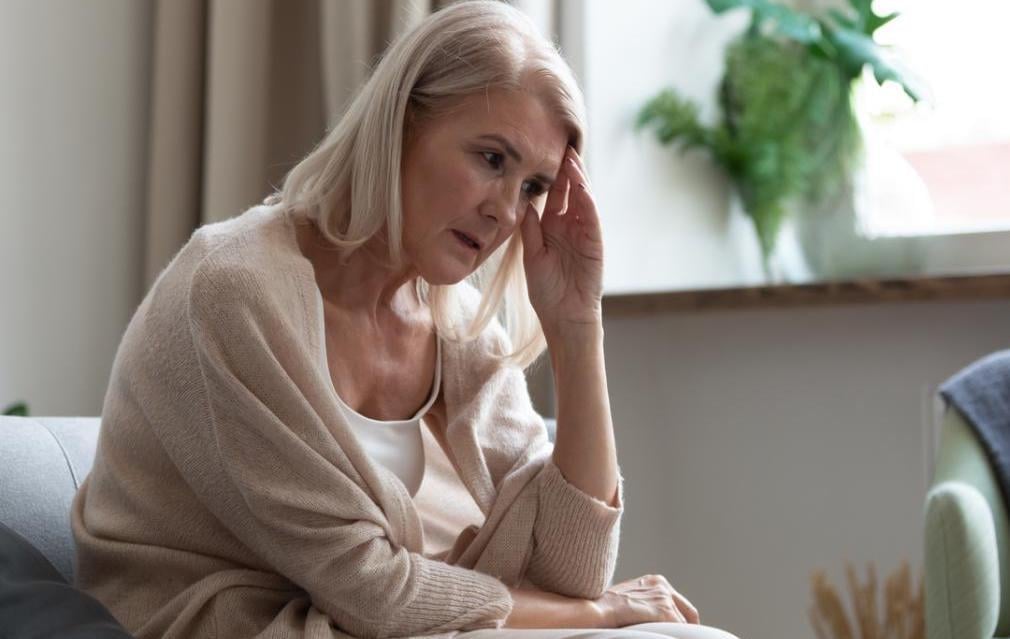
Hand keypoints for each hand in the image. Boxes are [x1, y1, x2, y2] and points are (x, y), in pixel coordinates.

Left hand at [518, 145, 603, 336]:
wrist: (563, 317)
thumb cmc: (546, 291)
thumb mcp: (532, 256)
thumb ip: (530, 230)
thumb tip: (524, 204)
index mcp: (553, 227)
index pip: (554, 195)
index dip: (550, 175)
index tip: (542, 152)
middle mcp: (570, 226)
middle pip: (570, 191)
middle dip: (567, 169)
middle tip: (561, 145)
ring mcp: (584, 233)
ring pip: (583, 200)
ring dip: (579, 180)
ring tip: (571, 159)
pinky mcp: (595, 244)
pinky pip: (592, 218)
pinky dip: (588, 202)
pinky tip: (581, 187)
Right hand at [593, 574, 699, 627]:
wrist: (598, 609)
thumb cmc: (606, 608)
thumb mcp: (630, 598)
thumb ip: (647, 603)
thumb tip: (654, 618)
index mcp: (655, 581)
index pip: (679, 603)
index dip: (682, 620)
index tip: (680, 630)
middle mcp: (663, 586)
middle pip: (688, 613)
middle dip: (686, 627)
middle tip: (682, 636)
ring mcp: (665, 598)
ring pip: (683, 625)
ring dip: (675, 633)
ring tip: (667, 635)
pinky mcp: (664, 611)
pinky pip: (680, 630)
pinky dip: (675, 636)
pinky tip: (664, 636)